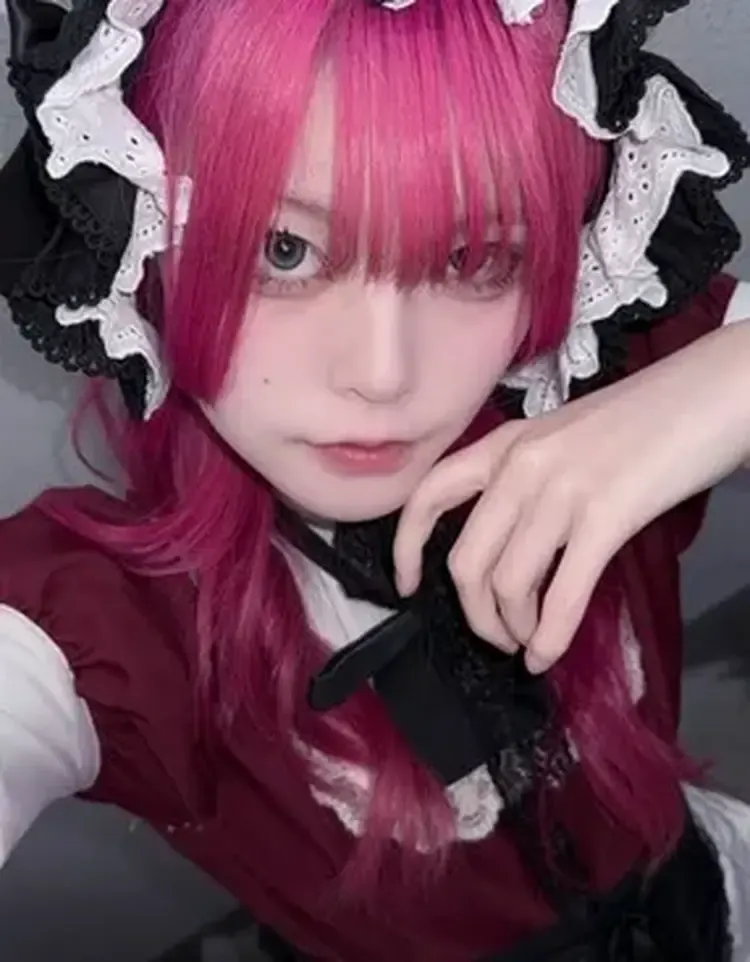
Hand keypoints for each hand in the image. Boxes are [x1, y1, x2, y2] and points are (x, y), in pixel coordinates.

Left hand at [394, 318, 749, 673]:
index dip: (407, 549)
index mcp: (506, 442)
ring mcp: (560, 490)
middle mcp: (520, 465)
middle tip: (498, 637)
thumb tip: (511, 545)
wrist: (713, 393)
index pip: (429, 495)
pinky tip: (550, 655)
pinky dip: (551, 636)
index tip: (409, 586)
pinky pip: (562, 594)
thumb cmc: (646, 417)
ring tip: (530, 643)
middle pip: (465, 561)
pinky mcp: (605, 517)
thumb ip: (528, 480)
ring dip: (513, 629)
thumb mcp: (565, 438)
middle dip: (474, 615)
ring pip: (506, 585)